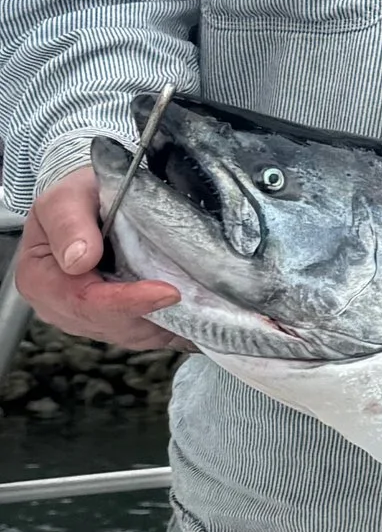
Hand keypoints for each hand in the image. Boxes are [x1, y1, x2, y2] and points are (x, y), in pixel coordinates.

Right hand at [12, 169, 185, 350]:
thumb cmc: (78, 198)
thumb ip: (68, 222)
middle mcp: (58, 308)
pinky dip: (167, 324)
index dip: (126, 301)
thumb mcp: (67, 196)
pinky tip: (187, 308)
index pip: (83, 302)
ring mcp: (85, 320)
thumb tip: (79, 260)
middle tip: (192, 296)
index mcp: (38, 278)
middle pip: (110, 324)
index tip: (167, 292)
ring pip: (130, 334)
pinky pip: (143, 335)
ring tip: (193, 299)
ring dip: (162, 322)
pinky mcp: (110, 324)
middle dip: (151, 314)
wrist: (90, 204)